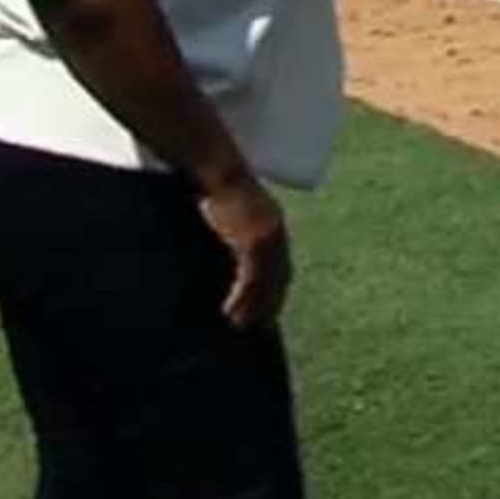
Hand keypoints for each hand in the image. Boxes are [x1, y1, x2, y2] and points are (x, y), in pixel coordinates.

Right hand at [197, 175, 293, 329]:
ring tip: (241, 326)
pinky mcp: (252, 241)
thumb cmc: (219, 188)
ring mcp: (268, 238)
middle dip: (270, 304)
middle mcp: (277, 234)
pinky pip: (250, 278)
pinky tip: (230, 313)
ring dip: (253, 307)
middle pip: (278, 278)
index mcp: (275, 227)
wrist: (217, 170)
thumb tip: (230, 248)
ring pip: (265, 283)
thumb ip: (240, 231)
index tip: (269, 310)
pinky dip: (242, 298)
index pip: (282, 266)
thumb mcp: (237, 212)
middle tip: (259, 328)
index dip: (276, 290)